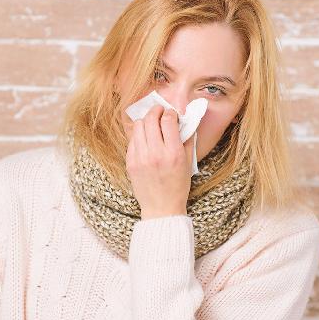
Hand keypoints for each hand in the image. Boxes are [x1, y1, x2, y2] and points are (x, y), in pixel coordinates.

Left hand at [125, 104, 194, 219]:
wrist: (161, 208)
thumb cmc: (178, 186)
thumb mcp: (188, 162)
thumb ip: (187, 139)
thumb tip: (184, 120)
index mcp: (173, 153)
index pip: (168, 120)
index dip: (170, 112)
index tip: (171, 113)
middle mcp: (155, 153)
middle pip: (151, 119)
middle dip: (156, 111)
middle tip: (159, 111)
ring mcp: (140, 158)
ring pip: (138, 126)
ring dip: (146, 121)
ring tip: (151, 124)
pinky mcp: (130, 162)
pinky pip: (132, 140)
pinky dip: (139, 135)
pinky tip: (145, 139)